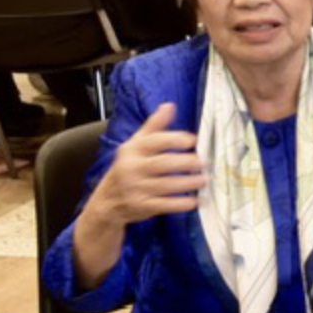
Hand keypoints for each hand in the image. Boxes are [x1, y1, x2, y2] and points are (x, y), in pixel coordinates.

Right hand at [90, 101, 205, 226]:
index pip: (154, 141)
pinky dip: (181, 204)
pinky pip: (165, 205)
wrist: (108, 200)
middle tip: (204, 162)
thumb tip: (170, 105)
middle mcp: (132, 168)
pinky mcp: (142, 207)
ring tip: (204, 180)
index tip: (192, 140)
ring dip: (188, 183)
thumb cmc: (129, 166)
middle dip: (185, 162)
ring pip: (166, 185)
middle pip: (162, 164)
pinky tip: (195, 201)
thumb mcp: (136, 144)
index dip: (174, 140)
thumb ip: (154, 126)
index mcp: (132, 150)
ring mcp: (136, 189)